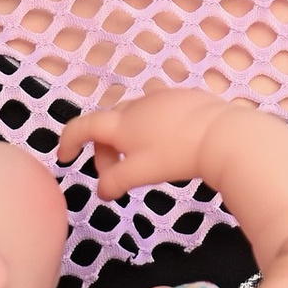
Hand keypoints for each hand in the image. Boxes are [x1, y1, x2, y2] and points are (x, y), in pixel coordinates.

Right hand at [55, 85, 239, 198]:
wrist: (221, 134)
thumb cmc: (176, 156)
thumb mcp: (140, 174)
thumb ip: (115, 182)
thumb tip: (101, 191)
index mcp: (120, 123)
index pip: (83, 126)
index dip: (69, 140)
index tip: (65, 157)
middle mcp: (135, 104)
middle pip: (108, 125)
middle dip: (105, 151)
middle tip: (116, 177)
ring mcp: (160, 97)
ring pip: (133, 117)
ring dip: (129, 139)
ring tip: (145, 162)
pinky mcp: (182, 96)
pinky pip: (157, 111)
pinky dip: (152, 128)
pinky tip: (170, 144)